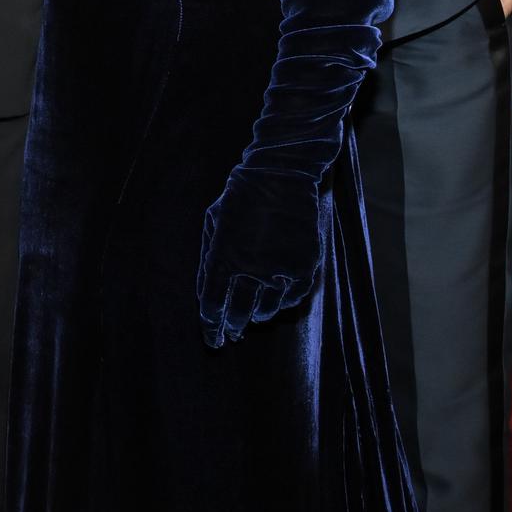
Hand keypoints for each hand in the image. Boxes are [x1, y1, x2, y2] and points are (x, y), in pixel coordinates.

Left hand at [197, 165, 323, 348]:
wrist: (282, 174)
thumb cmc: (240, 198)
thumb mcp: (212, 223)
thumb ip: (207, 262)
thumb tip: (206, 298)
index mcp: (223, 256)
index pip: (214, 305)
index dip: (211, 326)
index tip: (212, 337)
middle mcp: (252, 268)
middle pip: (239, 315)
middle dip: (232, 328)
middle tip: (231, 335)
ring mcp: (281, 269)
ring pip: (267, 310)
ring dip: (257, 316)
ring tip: (252, 314)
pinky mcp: (305, 266)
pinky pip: (292, 299)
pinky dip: (282, 304)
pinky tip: (275, 300)